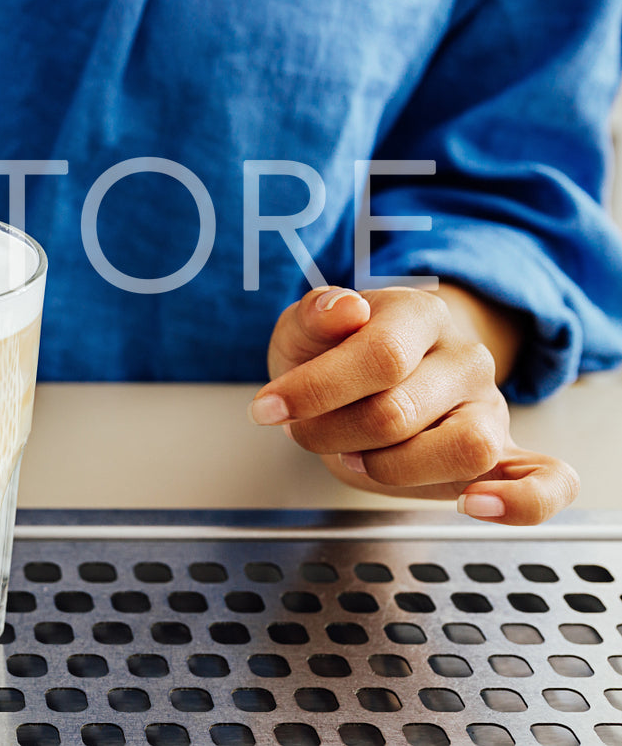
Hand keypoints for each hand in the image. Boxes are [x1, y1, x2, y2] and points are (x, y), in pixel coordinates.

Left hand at [252, 285, 579, 524]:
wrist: (367, 373)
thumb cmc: (333, 352)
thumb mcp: (306, 327)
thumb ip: (315, 316)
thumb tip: (342, 308)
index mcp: (419, 315)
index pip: (380, 356)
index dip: (315, 390)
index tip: (268, 409)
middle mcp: (465, 360)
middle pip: (401, 412)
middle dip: (332, 432)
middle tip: (305, 431)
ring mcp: (489, 408)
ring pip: (465, 450)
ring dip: (390, 468)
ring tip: (355, 457)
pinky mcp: (503, 455)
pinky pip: (546, 481)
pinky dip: (523, 501)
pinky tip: (477, 505)